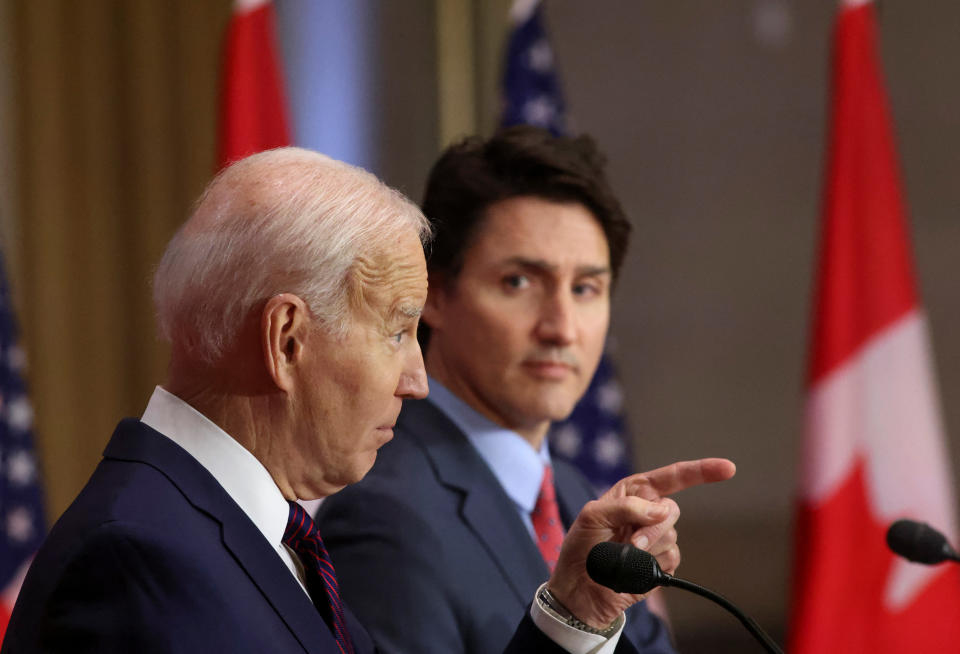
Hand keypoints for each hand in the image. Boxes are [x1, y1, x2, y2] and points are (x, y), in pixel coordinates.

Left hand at [546, 457, 735, 628]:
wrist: (579, 588)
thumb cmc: (581, 546)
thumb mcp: (593, 516)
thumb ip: (627, 507)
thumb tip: (662, 510)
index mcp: (634, 493)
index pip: (671, 477)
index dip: (700, 471)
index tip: (727, 468)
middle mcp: (649, 512)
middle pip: (672, 510)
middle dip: (653, 527)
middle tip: (631, 543)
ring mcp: (657, 538)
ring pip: (671, 536)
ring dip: (648, 548)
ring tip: (623, 556)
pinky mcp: (662, 563)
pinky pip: (671, 558)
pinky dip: (652, 564)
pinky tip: (635, 568)